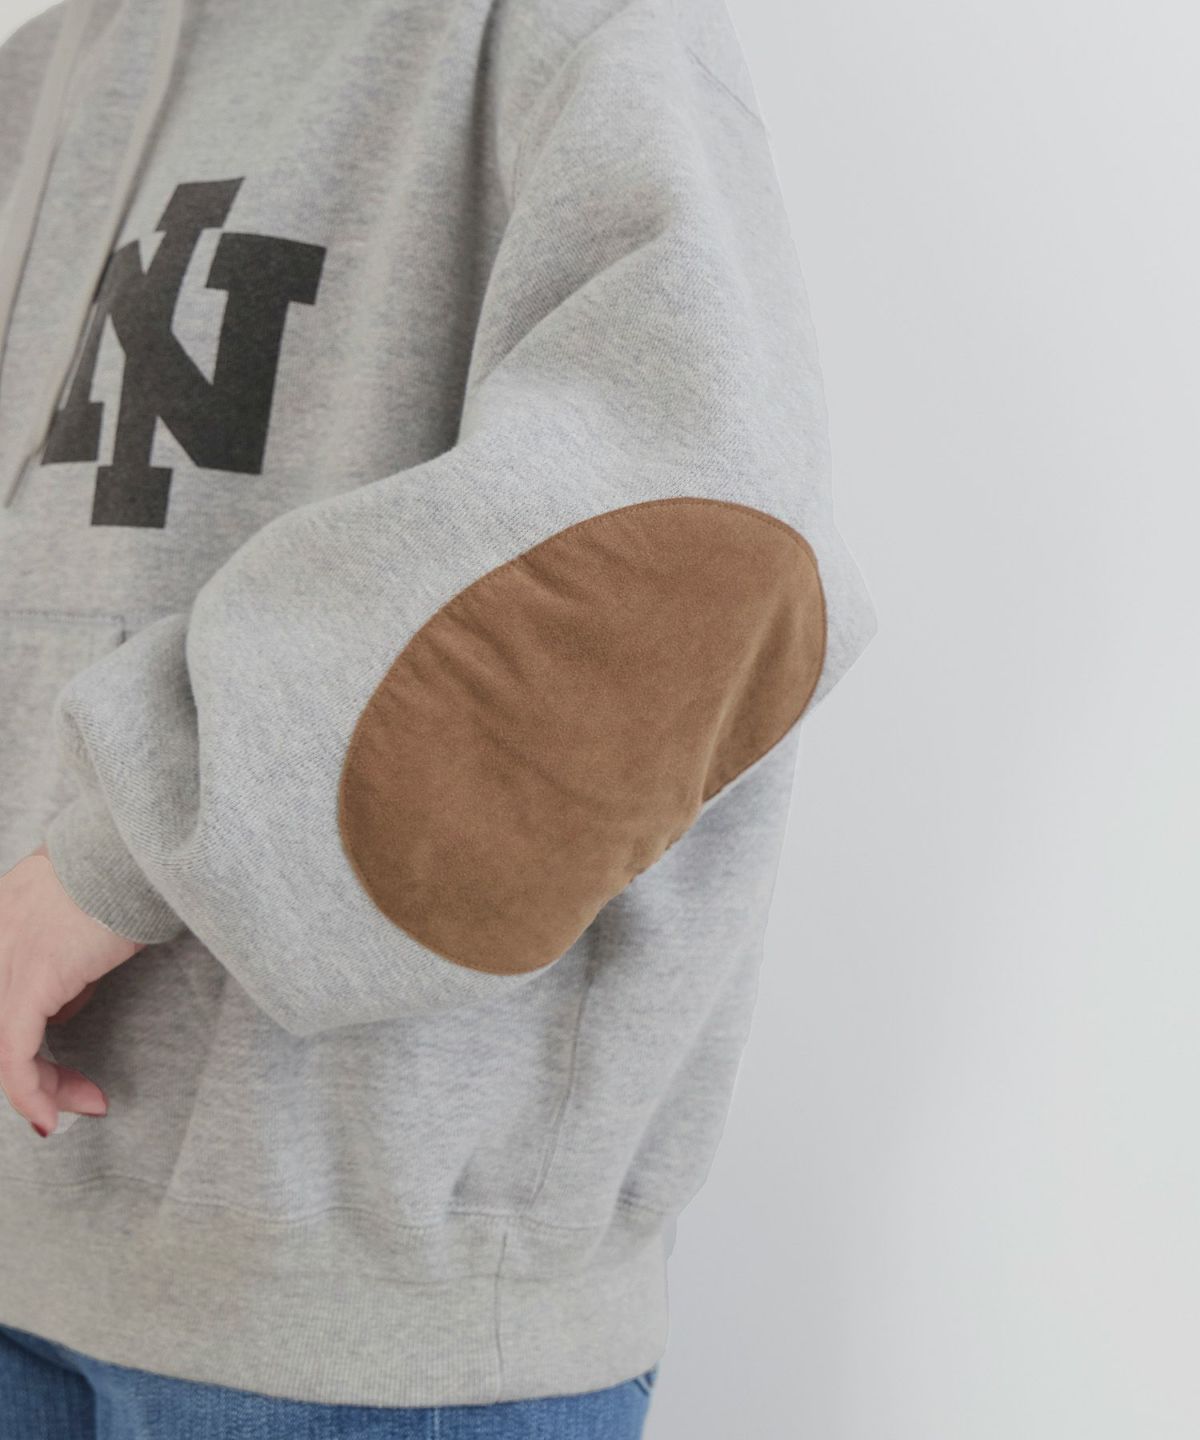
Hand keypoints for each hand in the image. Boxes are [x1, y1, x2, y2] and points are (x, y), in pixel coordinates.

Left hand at [0, 843, 144, 1133]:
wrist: (139, 854)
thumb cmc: (129, 875)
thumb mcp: (80, 914)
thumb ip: (60, 954)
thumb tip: (66, 1000)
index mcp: (0, 916)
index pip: (0, 999)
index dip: (21, 1041)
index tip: (52, 1064)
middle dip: (29, 1073)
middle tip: (66, 1097)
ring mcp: (4, 958)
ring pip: (1, 1047)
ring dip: (40, 1089)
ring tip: (79, 1103)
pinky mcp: (29, 980)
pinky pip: (14, 1056)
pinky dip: (31, 1092)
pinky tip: (53, 1114)